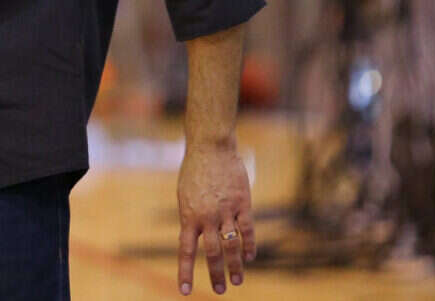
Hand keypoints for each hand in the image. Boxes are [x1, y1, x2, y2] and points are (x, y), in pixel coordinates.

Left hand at [177, 143, 254, 295]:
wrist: (210, 147)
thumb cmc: (195, 171)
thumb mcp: (185, 195)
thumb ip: (191, 218)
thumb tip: (194, 238)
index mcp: (188, 216)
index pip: (185, 250)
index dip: (186, 272)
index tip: (184, 291)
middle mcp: (206, 217)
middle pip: (211, 253)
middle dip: (215, 274)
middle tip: (220, 290)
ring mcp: (225, 211)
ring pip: (232, 245)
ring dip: (235, 265)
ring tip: (237, 280)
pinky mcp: (242, 203)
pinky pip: (247, 229)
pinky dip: (249, 245)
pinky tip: (250, 257)